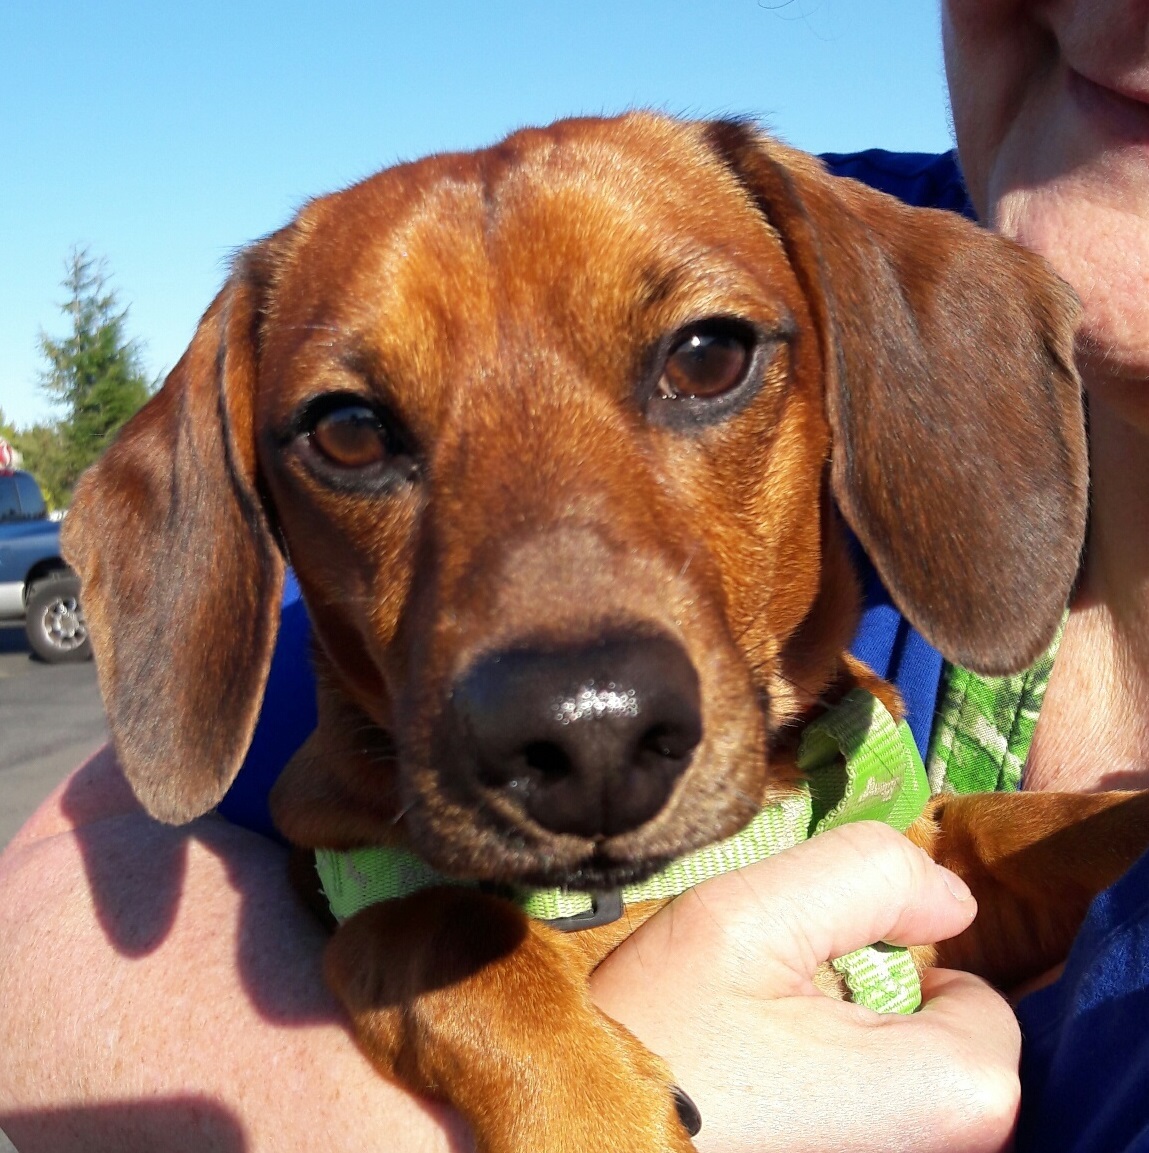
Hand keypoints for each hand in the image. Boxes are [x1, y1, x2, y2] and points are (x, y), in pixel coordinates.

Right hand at [592, 822, 1019, 1152]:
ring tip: (759, 1045)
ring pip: (899, 1082)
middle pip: (941, 1044)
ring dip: (842, 1045)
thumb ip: (865, 874)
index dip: (900, 961)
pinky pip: (865, 1113)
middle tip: (775, 1005)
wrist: (575, 1128)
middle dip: (871, 1005)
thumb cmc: (660, 1034)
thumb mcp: (747, 917)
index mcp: (950, 1094)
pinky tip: (757, 1084)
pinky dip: (825, 1086)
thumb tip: (948, 896)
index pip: (980, 998)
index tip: (815, 968)